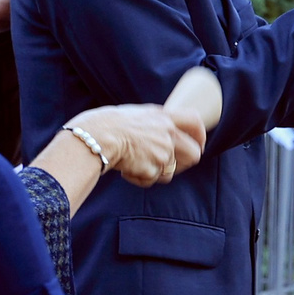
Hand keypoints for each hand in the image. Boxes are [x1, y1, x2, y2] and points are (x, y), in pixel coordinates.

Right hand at [66, 103, 207, 186]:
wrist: (93, 138)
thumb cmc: (103, 124)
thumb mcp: (132, 114)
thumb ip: (150, 121)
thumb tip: (159, 126)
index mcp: (162, 117)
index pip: (195, 121)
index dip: (200, 135)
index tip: (198, 143)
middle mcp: (167, 134)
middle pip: (194, 155)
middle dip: (184, 163)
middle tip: (169, 166)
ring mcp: (162, 153)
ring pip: (170, 172)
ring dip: (155, 172)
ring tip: (135, 164)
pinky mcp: (153, 169)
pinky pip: (150, 180)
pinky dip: (138, 178)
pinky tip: (125, 169)